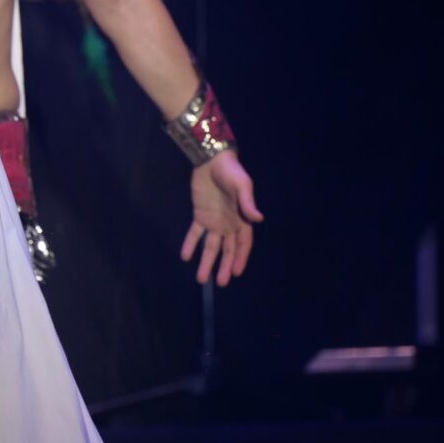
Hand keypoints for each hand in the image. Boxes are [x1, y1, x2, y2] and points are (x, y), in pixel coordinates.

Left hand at [183, 150, 263, 286]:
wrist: (211, 159)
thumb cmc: (231, 172)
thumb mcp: (242, 186)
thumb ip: (248, 203)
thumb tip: (258, 219)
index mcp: (242, 219)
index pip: (243, 244)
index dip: (240, 258)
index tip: (236, 273)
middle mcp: (229, 224)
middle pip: (227, 250)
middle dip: (224, 266)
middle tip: (220, 283)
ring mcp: (214, 221)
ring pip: (210, 246)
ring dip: (206, 261)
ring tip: (201, 279)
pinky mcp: (200, 215)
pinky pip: (194, 233)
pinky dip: (190, 244)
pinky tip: (185, 256)